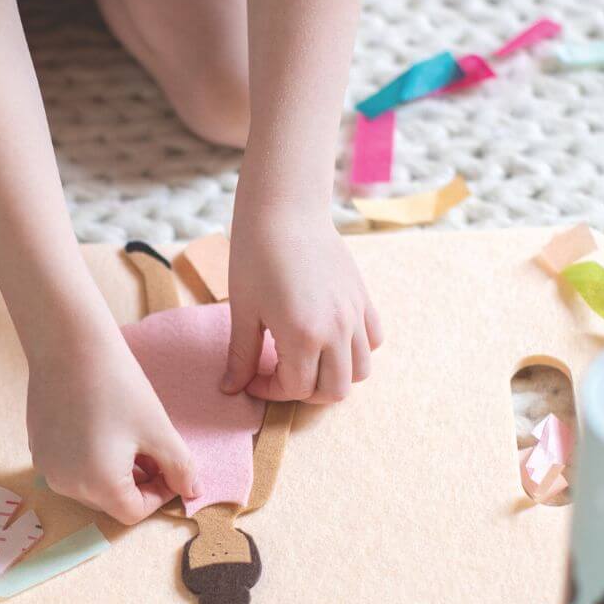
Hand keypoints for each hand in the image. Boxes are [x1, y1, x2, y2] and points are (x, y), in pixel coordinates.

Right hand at [28, 322, 196, 524]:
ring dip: (116, 471)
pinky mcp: (38, 447)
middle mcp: (66, 484)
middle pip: (111, 501)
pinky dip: (92, 458)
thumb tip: (193, 491)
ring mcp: (47, 466)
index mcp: (99, 486)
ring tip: (131, 438)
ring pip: (91, 484)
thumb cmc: (119, 387)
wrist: (70, 345)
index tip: (170, 468)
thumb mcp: (159, 430)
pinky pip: (71, 466)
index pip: (134, 513)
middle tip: (155, 451)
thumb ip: (180, 468)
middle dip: (139, 483)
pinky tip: (103, 427)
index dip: (159, 495)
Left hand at [222, 211, 382, 402]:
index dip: (270, 391)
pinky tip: (328, 338)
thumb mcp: (243, 311)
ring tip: (306, 361)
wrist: (284, 210)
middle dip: (304, 393)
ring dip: (334, 376)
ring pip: (361, 370)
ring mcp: (355, 314)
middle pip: (335, 390)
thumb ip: (242, 356)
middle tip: (279, 375)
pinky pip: (373, 339)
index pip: (297, 389)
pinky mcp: (362, 298)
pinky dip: (356, 350)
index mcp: (303, 335)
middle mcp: (337, 329)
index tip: (252, 378)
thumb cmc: (255, 256)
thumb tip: (230, 388)